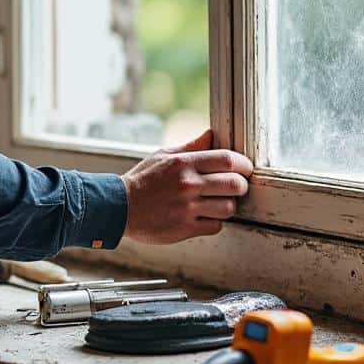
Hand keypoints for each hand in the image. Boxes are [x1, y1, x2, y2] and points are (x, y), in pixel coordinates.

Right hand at [121, 129, 252, 243]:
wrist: (118, 208)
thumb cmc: (142, 180)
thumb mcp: (163, 156)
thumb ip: (191, 147)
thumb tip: (212, 135)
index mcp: (184, 164)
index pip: (228, 160)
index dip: (243, 164)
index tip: (245, 168)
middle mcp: (188, 185)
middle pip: (235, 184)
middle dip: (241, 186)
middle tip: (236, 187)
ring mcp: (187, 208)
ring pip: (228, 208)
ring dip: (227, 205)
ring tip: (217, 203)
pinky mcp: (185, 228)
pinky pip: (215, 226)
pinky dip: (214, 222)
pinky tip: (204, 216)